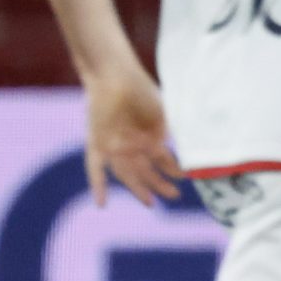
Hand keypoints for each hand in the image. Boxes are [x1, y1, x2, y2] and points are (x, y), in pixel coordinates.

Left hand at [84, 67, 182, 206]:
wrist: (115, 75)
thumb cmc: (139, 89)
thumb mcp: (160, 113)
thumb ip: (166, 133)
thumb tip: (172, 151)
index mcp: (147, 135)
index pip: (161, 158)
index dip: (172, 169)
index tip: (184, 177)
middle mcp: (130, 144)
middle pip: (144, 170)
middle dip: (158, 184)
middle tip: (173, 196)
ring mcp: (113, 145)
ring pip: (126, 173)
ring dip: (137, 188)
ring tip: (150, 203)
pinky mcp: (97, 143)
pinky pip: (95, 167)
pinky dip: (98, 185)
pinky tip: (101, 204)